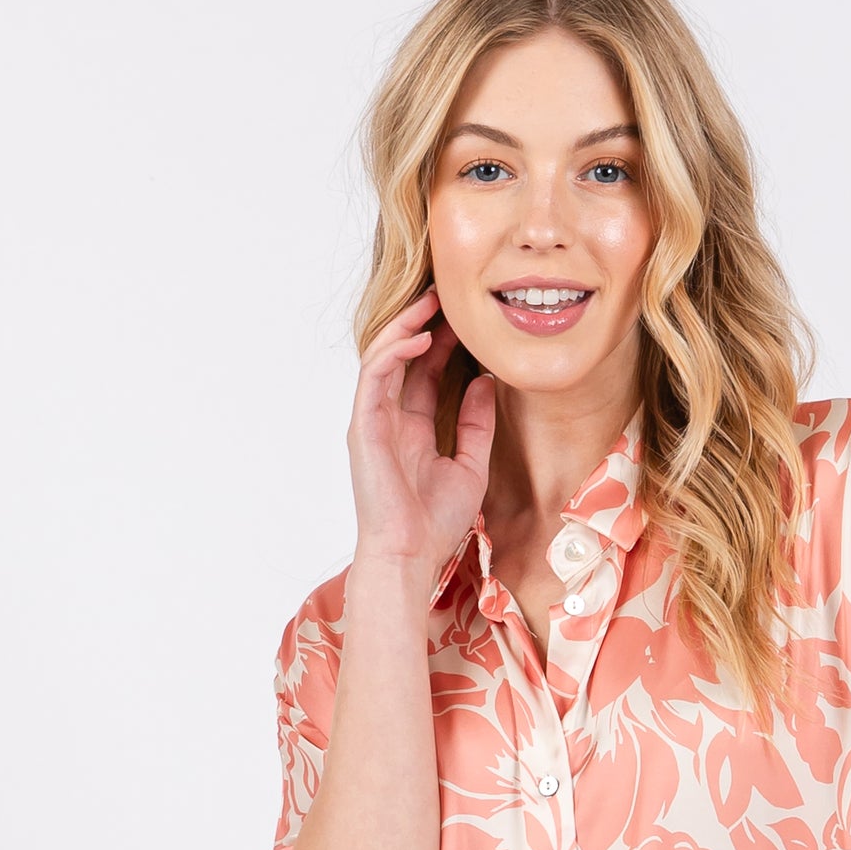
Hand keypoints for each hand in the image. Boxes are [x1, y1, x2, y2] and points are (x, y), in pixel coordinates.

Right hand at [346, 282, 495, 572]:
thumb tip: (488, 381)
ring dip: (406, 325)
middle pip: (403, 357)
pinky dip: (396, 351)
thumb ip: (477, 423)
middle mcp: (389, 420)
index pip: (425, 373)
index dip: (443, 343)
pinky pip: (375, 375)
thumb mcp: (471, 465)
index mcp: (412, 429)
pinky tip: (422, 336)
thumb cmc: (435, 523)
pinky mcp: (362, 425)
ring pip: (383, 356)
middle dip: (422, 322)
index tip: (467, 318)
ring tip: (433, 302)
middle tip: (448, 294)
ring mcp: (372, 421)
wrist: (410, 555)